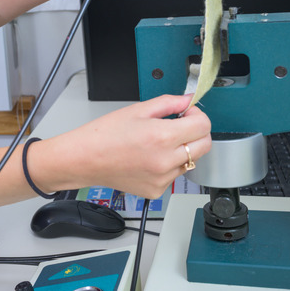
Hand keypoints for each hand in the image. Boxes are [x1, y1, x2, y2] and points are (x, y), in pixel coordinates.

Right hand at [51, 95, 211, 199]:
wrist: (85, 159)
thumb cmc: (104, 135)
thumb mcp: (138, 110)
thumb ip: (169, 103)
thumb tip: (188, 100)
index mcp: (162, 137)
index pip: (203, 125)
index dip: (197, 114)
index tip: (186, 112)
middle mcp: (166, 161)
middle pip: (205, 145)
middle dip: (197, 131)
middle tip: (179, 125)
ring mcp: (163, 179)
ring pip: (191, 161)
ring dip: (183, 149)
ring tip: (158, 143)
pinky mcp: (157, 190)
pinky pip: (175, 175)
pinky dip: (169, 165)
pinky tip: (149, 158)